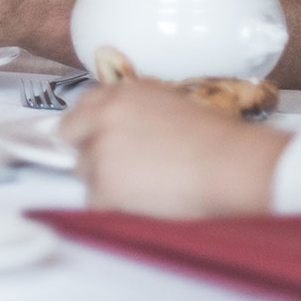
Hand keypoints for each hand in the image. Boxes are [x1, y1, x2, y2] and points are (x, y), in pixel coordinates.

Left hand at [59, 81, 286, 217]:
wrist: (229, 165)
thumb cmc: (213, 137)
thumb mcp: (167, 103)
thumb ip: (133, 110)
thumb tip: (116, 125)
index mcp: (118, 94)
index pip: (80, 108)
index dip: (89, 127)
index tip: (97, 139)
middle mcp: (102, 117)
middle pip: (70, 138)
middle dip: (89, 152)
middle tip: (119, 168)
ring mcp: (100, 151)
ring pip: (82, 171)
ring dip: (103, 181)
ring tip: (141, 186)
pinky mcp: (105, 186)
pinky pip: (94, 201)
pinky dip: (113, 206)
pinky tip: (142, 203)